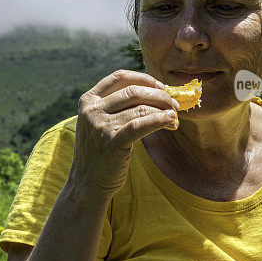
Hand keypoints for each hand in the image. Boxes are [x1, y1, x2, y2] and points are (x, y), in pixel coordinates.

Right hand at [68, 70, 178, 199]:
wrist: (87, 183)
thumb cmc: (99, 151)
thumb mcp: (99, 122)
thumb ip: (117, 106)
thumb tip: (156, 92)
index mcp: (88, 100)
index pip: (119, 77)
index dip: (144, 78)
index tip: (161, 87)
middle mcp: (92, 110)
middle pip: (133, 91)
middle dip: (159, 95)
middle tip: (174, 104)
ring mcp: (101, 126)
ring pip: (141, 108)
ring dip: (163, 111)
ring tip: (174, 119)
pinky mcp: (113, 142)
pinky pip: (141, 125)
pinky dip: (159, 120)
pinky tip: (170, 121)